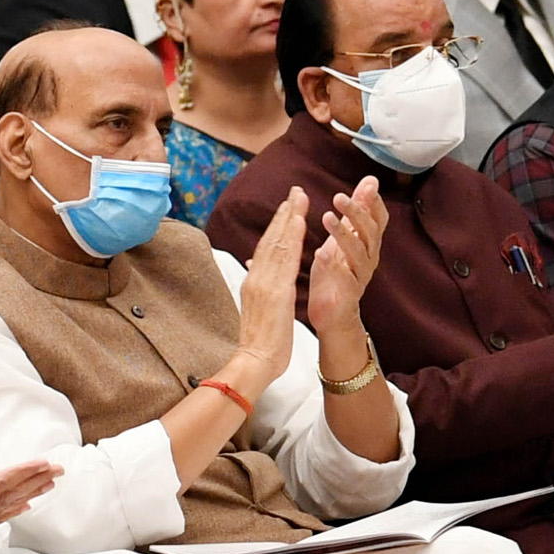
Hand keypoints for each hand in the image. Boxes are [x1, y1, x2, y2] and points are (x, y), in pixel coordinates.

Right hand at [235, 189, 303, 387]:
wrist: (253, 362)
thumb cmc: (260, 343)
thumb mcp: (259, 311)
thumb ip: (260, 290)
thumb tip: (258, 276)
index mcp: (254, 282)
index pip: (267, 247)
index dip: (277, 225)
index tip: (287, 207)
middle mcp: (257, 277)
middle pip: (271, 239)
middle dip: (284, 213)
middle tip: (295, 191)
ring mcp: (264, 283)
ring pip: (277, 243)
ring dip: (289, 218)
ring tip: (299, 197)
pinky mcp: (275, 292)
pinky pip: (285, 260)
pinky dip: (291, 238)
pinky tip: (299, 222)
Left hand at [307, 176, 388, 368]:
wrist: (332, 314)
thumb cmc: (337, 271)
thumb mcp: (345, 235)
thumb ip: (357, 210)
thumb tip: (371, 181)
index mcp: (368, 243)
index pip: (379, 219)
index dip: (375, 203)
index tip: (367, 186)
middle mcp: (369, 258)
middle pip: (370, 232)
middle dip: (356, 213)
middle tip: (339, 197)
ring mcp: (360, 276)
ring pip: (358, 252)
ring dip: (343, 233)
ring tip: (326, 218)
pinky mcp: (349, 294)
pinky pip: (345, 278)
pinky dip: (334, 265)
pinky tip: (321, 253)